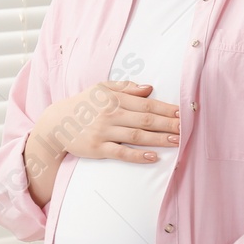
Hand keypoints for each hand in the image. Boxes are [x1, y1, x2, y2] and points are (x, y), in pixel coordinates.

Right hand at [45, 80, 179, 164]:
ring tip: (178, 141)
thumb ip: (126, 87)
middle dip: (168, 124)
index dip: (166, 108)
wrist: (55, 123)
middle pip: (145, 119)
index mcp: (114, 99)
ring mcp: (104, 132)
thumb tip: (149, 88)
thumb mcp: (101, 88)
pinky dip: (138, 155)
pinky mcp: (97, 148)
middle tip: (188, 128)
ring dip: (159, 139)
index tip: (183, 113)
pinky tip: (153, 157)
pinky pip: (121, 153)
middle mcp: (110, 114)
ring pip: (137, 136)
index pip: (145, 103)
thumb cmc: (83, 104)